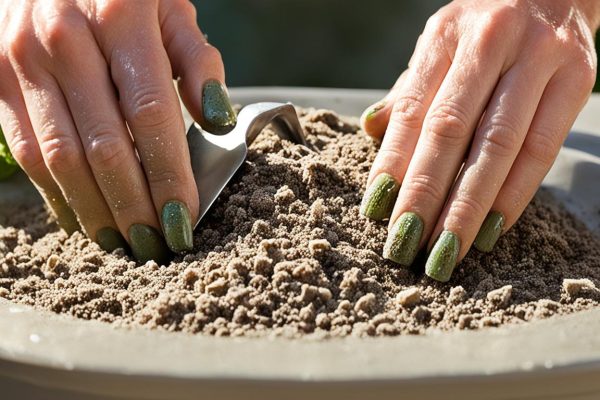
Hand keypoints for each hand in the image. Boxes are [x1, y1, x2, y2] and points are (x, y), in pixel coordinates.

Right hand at [0, 0, 235, 262]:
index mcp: (120, 17)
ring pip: (61, 158)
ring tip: (124, 243)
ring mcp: (21, 58)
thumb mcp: (171, 8)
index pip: (151, 115)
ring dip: (96, 210)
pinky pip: (27, 150)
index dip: (169, 175)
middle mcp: (64, 38)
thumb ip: (199, 62)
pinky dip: (57, 193)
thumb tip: (219, 122)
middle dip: (135, 206)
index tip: (185, 219)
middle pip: (105, 146)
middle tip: (158, 245)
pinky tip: (84, 216)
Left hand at [359, 0, 598, 280]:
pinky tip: (492, 230)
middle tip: (404, 245)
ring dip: (467, 207)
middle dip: (424, 195)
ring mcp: (537, 58)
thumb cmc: (485, 26)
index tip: (376, 211)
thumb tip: (372, 131)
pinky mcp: (576, 78)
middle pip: (450, 131)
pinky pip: (542, 147)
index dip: (392, 164)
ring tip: (444, 250)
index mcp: (446, 35)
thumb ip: (411, 89)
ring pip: (497, 146)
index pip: (413, 110)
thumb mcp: (441, 43)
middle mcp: (490, 41)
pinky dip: (515, 194)